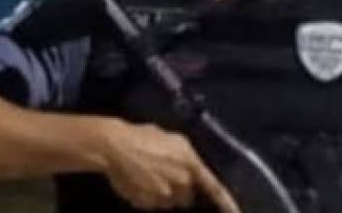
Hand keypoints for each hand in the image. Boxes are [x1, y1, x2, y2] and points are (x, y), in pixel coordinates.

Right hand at [102, 120, 239, 211]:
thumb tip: (189, 166)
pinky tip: (139, 181)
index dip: (227, 203)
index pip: (214, 186)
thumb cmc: (142, 136)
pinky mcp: (148, 205)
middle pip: (189, 195)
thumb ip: (185, 155)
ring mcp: (164, 196)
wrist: (114, 146)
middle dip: (181, 188)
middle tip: (165, 172)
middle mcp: (181, 181)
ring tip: (149, 175)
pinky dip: (149, 197)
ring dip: (165, 193)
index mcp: (190, 162)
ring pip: (171, 201)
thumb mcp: (171, 139)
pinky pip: (154, 204)